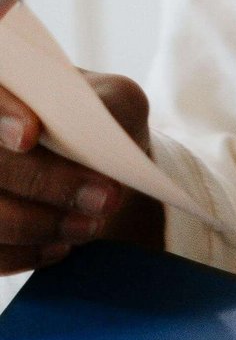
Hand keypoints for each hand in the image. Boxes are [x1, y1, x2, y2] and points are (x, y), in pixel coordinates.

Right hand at [0, 74, 163, 273]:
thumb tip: (87, 129)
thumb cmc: (105, 127)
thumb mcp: (119, 103)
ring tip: (90, 227)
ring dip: (36, 224)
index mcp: (2, 86)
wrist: (100, 174)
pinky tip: (60, 247)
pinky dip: (24, 253)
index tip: (27, 136)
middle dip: (42, 182)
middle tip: (105, 199)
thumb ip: (108, 105)